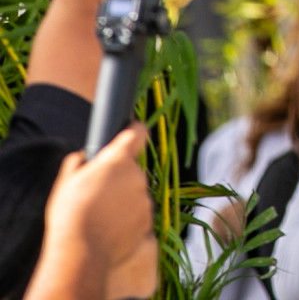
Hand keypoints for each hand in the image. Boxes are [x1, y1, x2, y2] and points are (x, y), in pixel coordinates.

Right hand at [26, 125, 156, 299]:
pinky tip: (109, 227)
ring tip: (100, 215)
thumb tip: (83, 157)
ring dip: (123, 198)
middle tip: (98, 192)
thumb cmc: (69, 216)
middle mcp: (137, 175)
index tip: (131, 131)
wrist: (81, 253)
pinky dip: (128, 217)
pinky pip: (139, 213)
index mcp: (117, 160)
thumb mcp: (65, 183)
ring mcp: (145, 198)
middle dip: (119, 177)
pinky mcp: (148, 219)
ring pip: (135, 192)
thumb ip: (78, 163)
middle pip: (132, 169)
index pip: (138, 133)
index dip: (134, 130)